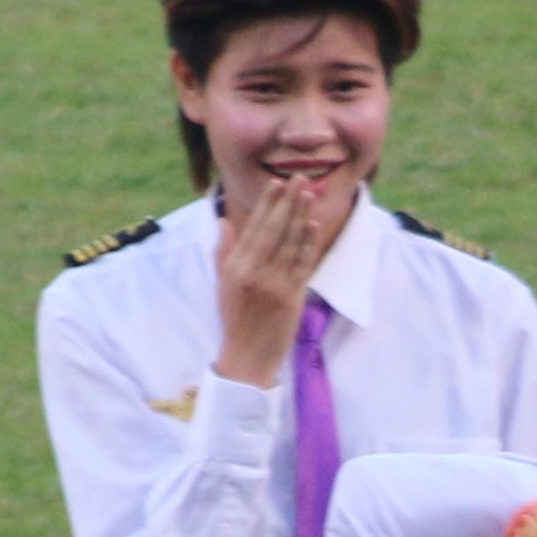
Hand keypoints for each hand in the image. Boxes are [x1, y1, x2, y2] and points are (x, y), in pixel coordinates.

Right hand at [208, 167, 344, 379]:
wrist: (247, 358)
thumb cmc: (235, 320)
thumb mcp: (223, 283)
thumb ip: (224, 251)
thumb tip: (225, 221)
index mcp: (235, 267)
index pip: (254, 228)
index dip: (267, 204)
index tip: (276, 183)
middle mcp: (253, 272)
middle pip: (274, 230)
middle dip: (287, 202)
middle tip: (298, 178)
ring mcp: (273, 285)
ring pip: (290, 244)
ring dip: (301, 217)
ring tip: (309, 194)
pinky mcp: (291, 298)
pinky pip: (302, 265)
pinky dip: (309, 244)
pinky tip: (314, 225)